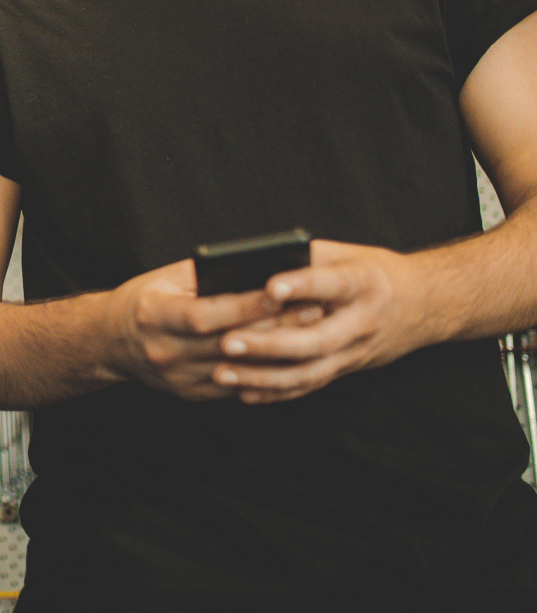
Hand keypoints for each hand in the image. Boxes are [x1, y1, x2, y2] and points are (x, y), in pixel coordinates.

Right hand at [102, 258, 323, 401]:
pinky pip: (234, 386)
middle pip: (228, 342)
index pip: (206, 314)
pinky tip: (292, 357)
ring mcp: (177, 378)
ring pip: (238, 368)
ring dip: (278, 350)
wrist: (111, 342)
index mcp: (154, 316)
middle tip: (314, 309)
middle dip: (274, 325)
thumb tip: (254, 268)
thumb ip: (204, 275)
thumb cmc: (143, 301)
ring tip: (312, 332)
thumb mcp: (164, 279)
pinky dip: (263, 372)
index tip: (282, 289)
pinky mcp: (189, 394)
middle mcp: (164, 351)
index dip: (246, 304)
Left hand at [211, 240, 427, 403]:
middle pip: (315, 340)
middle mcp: (362, 322)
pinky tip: (242, 392)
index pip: (333, 284)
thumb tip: (253, 260)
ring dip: (263, 377)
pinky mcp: (344, 371)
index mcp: (364, 283)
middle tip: (226, 341)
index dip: (303, 285)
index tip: (270, 286)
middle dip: (269, 344)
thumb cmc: (370, 271)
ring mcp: (354, 353)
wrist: (423, 306)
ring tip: (222, 372)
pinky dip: (274, 393)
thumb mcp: (346, 253)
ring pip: (308, 372)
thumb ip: (305, 256)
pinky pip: (307, 387)